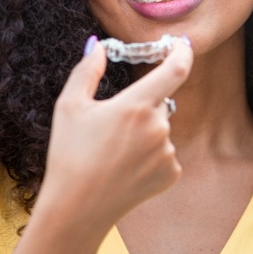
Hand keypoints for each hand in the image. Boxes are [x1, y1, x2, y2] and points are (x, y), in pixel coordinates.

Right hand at [38, 37, 192, 232]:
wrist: (76, 211)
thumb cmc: (69, 154)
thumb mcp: (70, 106)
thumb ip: (88, 70)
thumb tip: (98, 44)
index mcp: (136, 105)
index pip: (176, 69)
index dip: (183, 51)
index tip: (183, 43)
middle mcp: (158, 127)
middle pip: (160, 102)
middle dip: (143, 105)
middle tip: (115, 126)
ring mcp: (168, 152)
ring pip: (162, 129)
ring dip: (146, 132)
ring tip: (115, 153)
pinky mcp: (172, 173)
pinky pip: (166, 152)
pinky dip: (151, 155)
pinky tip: (127, 168)